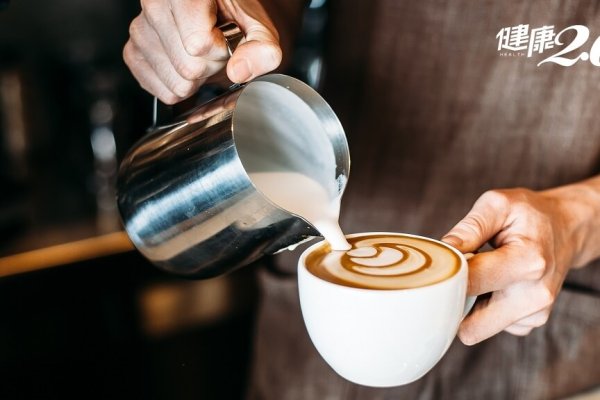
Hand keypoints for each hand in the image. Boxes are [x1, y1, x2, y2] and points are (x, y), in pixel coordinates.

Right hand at [123, 0, 281, 103]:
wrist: (216, 16)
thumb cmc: (233, 18)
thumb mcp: (258, 27)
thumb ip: (261, 47)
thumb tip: (240, 70)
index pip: (198, 44)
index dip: (221, 50)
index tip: (225, 37)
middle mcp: (154, 4)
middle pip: (188, 68)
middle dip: (210, 66)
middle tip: (214, 48)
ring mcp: (140, 29)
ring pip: (176, 83)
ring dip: (195, 78)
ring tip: (200, 54)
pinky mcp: (133, 53)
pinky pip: (161, 91)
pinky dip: (180, 85)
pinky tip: (185, 62)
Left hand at [442, 185, 598, 344]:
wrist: (567, 228)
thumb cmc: (528, 214)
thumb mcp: (498, 204)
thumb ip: (469, 227)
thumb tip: (444, 250)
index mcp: (528, 262)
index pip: (470, 283)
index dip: (448, 275)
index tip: (444, 263)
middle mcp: (535, 295)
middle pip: (471, 326)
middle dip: (456, 302)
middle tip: (459, 274)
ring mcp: (536, 314)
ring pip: (476, 329)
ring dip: (471, 304)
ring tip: (485, 273)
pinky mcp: (531, 322)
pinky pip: (489, 326)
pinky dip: (485, 308)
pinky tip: (496, 284)